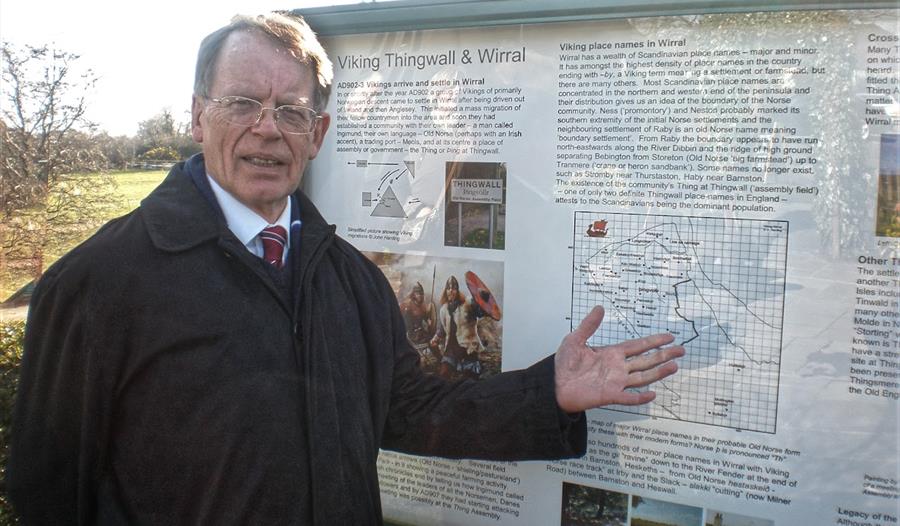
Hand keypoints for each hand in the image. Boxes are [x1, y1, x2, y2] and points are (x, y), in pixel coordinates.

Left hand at [555, 306, 684, 412]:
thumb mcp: (574, 340)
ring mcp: (615, 382)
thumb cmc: (563, 364)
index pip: (638, 346)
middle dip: (663, 355)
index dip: (654, 341)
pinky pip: (627, 398)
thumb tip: (600, 307)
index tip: (670, 336)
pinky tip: (652, 394)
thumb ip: (588, 325)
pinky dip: (640, 398)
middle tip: (681, 350)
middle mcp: (617, 367)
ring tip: (674, 366)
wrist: (553, 385)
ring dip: (658, 372)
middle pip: (646, 360)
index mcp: (612, 353)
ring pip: (642, 377)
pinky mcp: (608, 395)